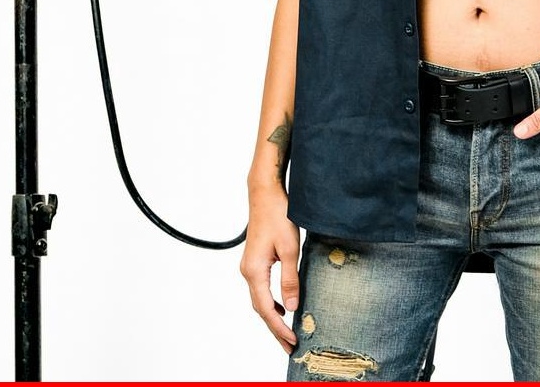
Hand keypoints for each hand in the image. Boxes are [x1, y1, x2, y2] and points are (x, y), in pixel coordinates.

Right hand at [240, 187, 300, 353]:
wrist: (265, 193)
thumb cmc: (278, 215)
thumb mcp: (290, 248)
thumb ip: (290, 279)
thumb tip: (291, 308)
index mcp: (254, 271)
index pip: (266, 309)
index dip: (279, 327)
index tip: (292, 341)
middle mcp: (247, 272)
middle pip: (260, 309)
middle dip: (275, 328)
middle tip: (289, 346)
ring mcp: (249, 267)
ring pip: (260, 299)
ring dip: (273, 316)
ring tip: (287, 331)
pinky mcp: (255, 261)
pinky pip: (261, 288)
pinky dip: (271, 301)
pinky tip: (283, 305)